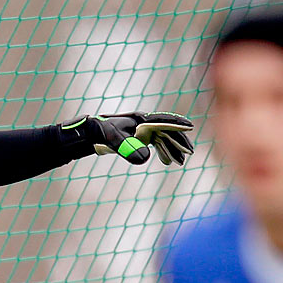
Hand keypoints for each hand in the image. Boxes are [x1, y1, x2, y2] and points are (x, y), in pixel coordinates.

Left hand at [63, 112, 194, 164]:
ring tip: (180, 162)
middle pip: (167, 130)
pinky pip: (156, 143)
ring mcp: (142, 130)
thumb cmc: (102, 133)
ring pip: (162, 138)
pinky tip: (167, 161)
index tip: (191, 127)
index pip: (164, 121)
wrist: (91, 133)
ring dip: (171, 149)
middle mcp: (144, 123)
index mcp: (141, 119)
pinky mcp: (139, 137)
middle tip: (189, 153)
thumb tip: (146, 160)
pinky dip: (162, 151)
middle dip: (178, 141)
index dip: (177, 124)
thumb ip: (128, 149)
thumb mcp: (114, 142)